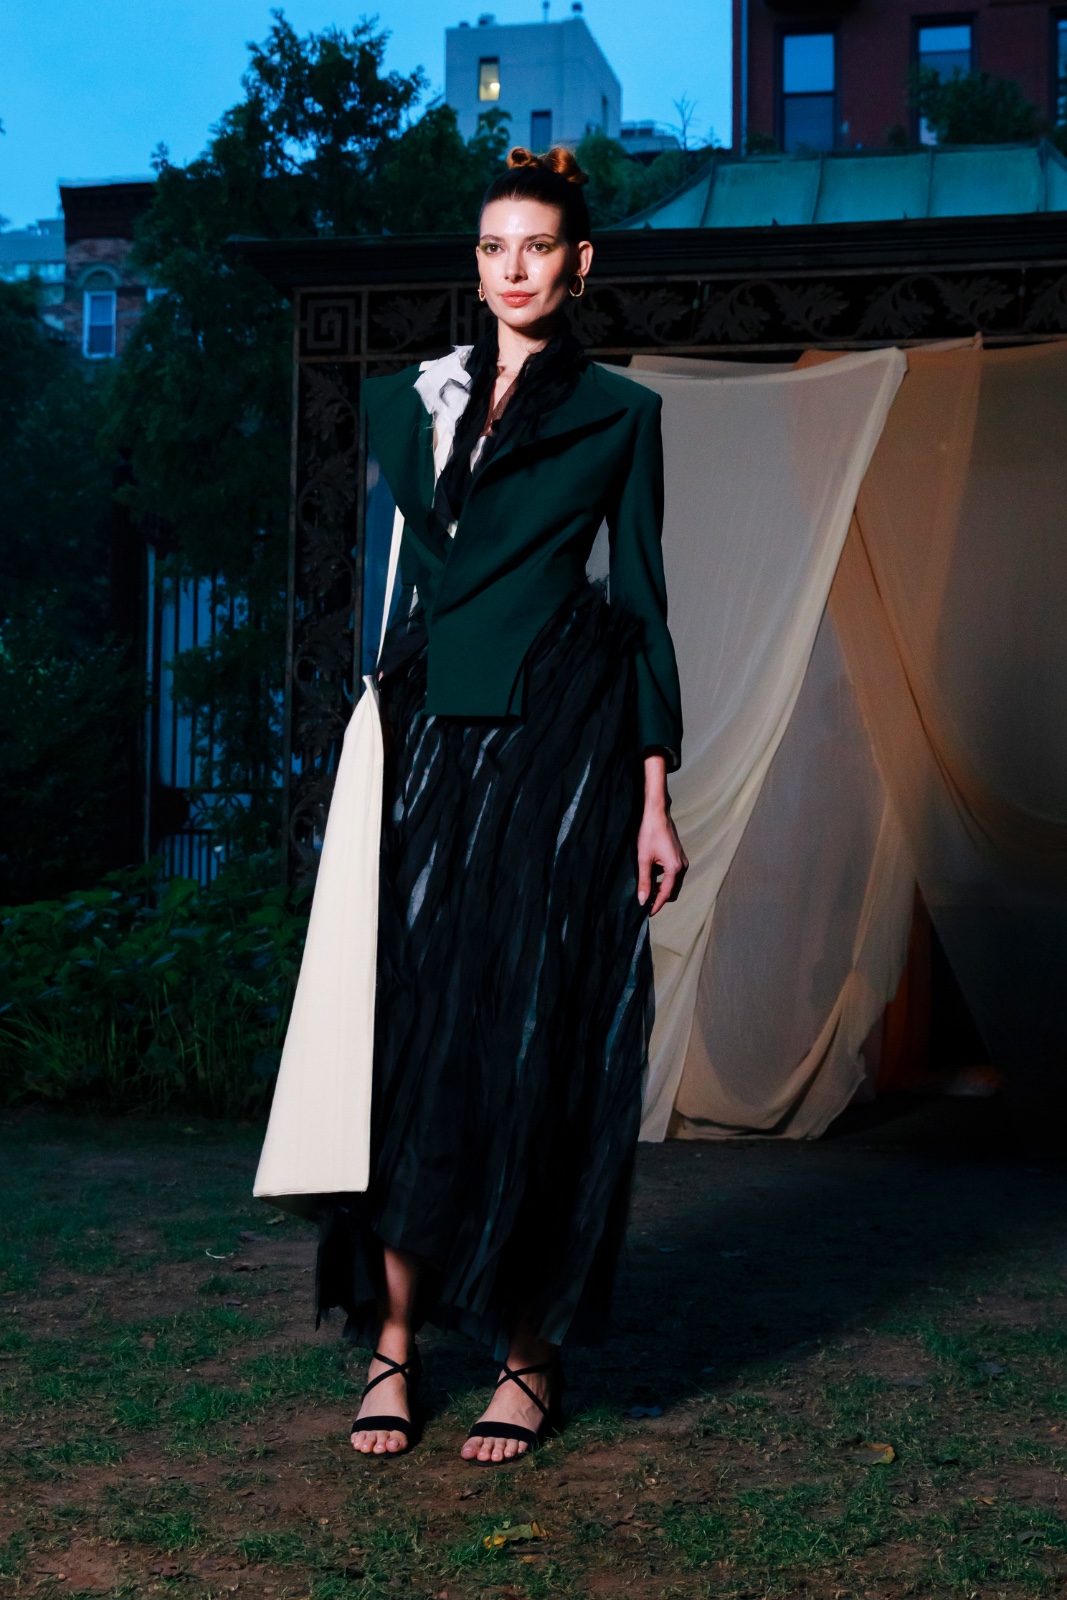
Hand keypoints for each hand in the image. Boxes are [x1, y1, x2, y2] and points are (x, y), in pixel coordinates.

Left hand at [637, 754, 687, 916]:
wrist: (657, 814)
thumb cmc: (649, 834)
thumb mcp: (643, 859)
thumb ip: (644, 881)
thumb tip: (642, 900)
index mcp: (675, 869)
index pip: (666, 894)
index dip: (656, 905)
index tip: (647, 914)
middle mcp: (682, 866)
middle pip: (672, 891)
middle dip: (659, 898)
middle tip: (644, 902)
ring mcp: (682, 861)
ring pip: (672, 883)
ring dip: (661, 889)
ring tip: (645, 890)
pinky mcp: (679, 856)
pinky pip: (673, 874)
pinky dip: (663, 880)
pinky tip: (651, 877)